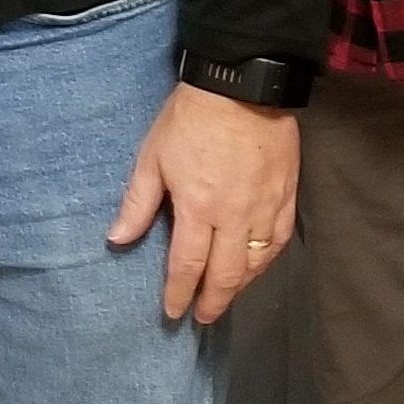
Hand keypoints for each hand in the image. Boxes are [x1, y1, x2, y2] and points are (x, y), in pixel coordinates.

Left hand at [108, 85, 298, 323]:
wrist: (243, 85)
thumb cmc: (191, 118)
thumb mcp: (153, 156)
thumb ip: (138, 202)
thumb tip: (117, 239)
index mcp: (198, 209)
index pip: (188, 265)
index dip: (180, 293)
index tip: (174, 313)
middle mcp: (234, 217)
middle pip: (226, 274)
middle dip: (213, 301)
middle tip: (203, 318)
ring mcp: (264, 207)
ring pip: (256, 262)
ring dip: (241, 285)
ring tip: (227, 296)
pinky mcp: (286, 194)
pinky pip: (279, 239)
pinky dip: (267, 259)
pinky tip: (259, 265)